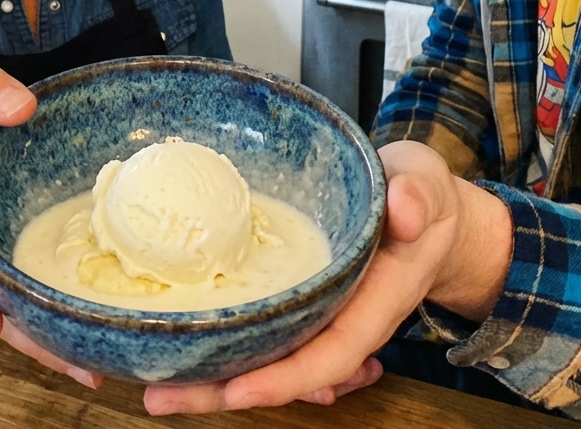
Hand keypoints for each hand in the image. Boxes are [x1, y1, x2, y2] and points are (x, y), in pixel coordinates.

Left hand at [143, 140, 512, 415]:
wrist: (420, 205)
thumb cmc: (420, 193)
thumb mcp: (425, 184)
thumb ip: (418, 197)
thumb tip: (404, 212)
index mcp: (374, 301)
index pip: (329, 354)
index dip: (284, 379)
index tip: (236, 391)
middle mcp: (341, 317)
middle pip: (283, 369)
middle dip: (223, 391)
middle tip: (156, 396)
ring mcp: (318, 311)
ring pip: (266, 353)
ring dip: (214, 373)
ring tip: (155, 381)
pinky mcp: (299, 296)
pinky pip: (263, 329)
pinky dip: (227, 344)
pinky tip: (184, 348)